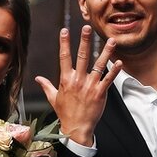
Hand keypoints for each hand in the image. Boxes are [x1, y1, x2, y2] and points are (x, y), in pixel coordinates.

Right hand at [33, 26, 120, 146]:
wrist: (76, 128)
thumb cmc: (65, 113)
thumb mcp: (53, 98)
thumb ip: (46, 86)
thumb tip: (37, 78)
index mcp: (66, 80)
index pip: (64, 57)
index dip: (64, 43)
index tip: (65, 30)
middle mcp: (78, 80)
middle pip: (82, 56)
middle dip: (84, 41)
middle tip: (87, 28)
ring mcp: (90, 86)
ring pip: (98, 65)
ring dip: (105, 52)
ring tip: (111, 41)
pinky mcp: (100, 93)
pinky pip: (108, 79)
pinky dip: (114, 71)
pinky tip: (119, 62)